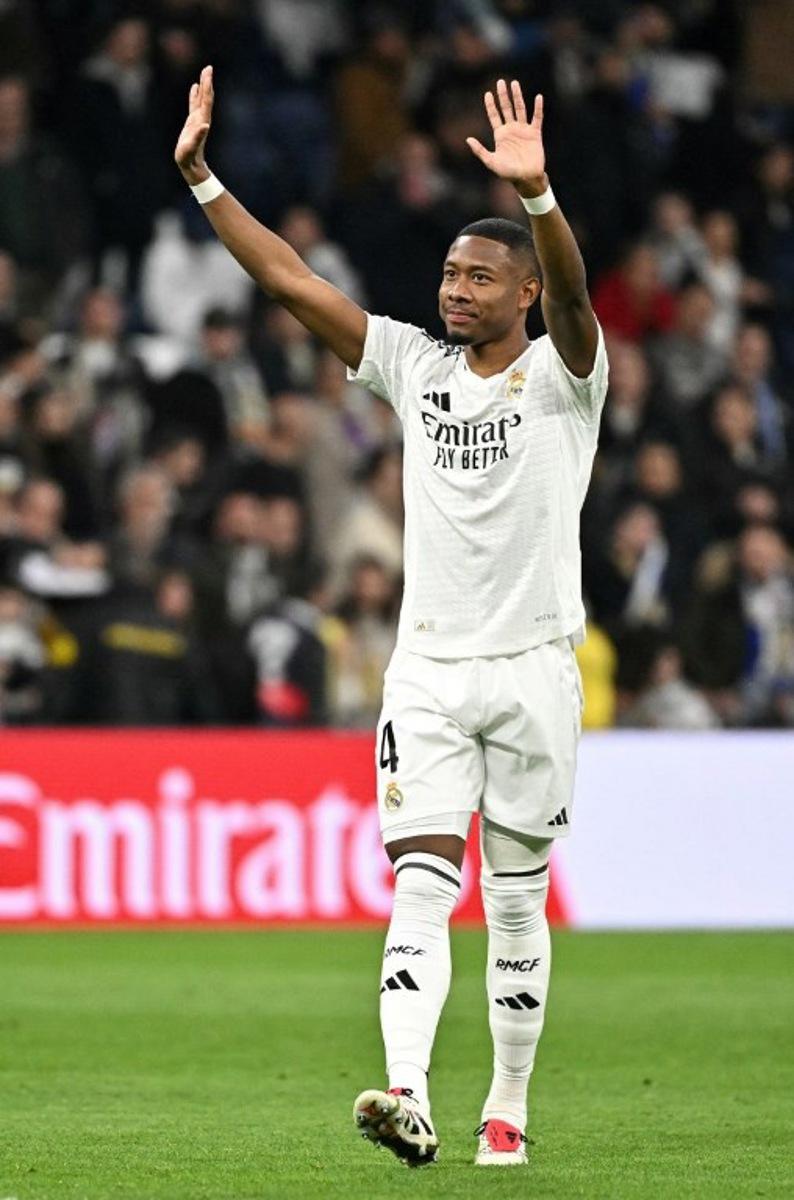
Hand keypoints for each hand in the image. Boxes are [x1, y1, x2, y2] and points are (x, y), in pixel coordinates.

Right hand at [175, 64, 213, 184]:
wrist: (191, 166)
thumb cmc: (189, 158)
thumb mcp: (191, 147)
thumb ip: (198, 137)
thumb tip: (205, 125)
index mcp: (202, 121)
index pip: (206, 100)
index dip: (207, 86)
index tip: (208, 72)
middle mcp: (202, 119)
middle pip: (206, 97)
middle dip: (207, 82)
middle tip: (208, 68)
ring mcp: (197, 120)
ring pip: (201, 99)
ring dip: (203, 87)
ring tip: (204, 73)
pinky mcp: (192, 123)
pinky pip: (193, 105)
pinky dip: (194, 95)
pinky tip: (194, 87)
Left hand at [466, 79, 546, 196]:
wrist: (526, 179)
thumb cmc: (508, 173)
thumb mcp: (491, 162)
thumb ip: (480, 150)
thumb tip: (468, 139)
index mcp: (500, 135)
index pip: (494, 116)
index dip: (491, 105)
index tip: (488, 93)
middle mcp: (511, 129)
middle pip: (506, 108)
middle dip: (503, 95)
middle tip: (500, 82)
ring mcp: (523, 130)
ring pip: (520, 109)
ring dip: (517, 96)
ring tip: (514, 83)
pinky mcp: (535, 133)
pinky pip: (537, 118)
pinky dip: (538, 108)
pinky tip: (538, 97)